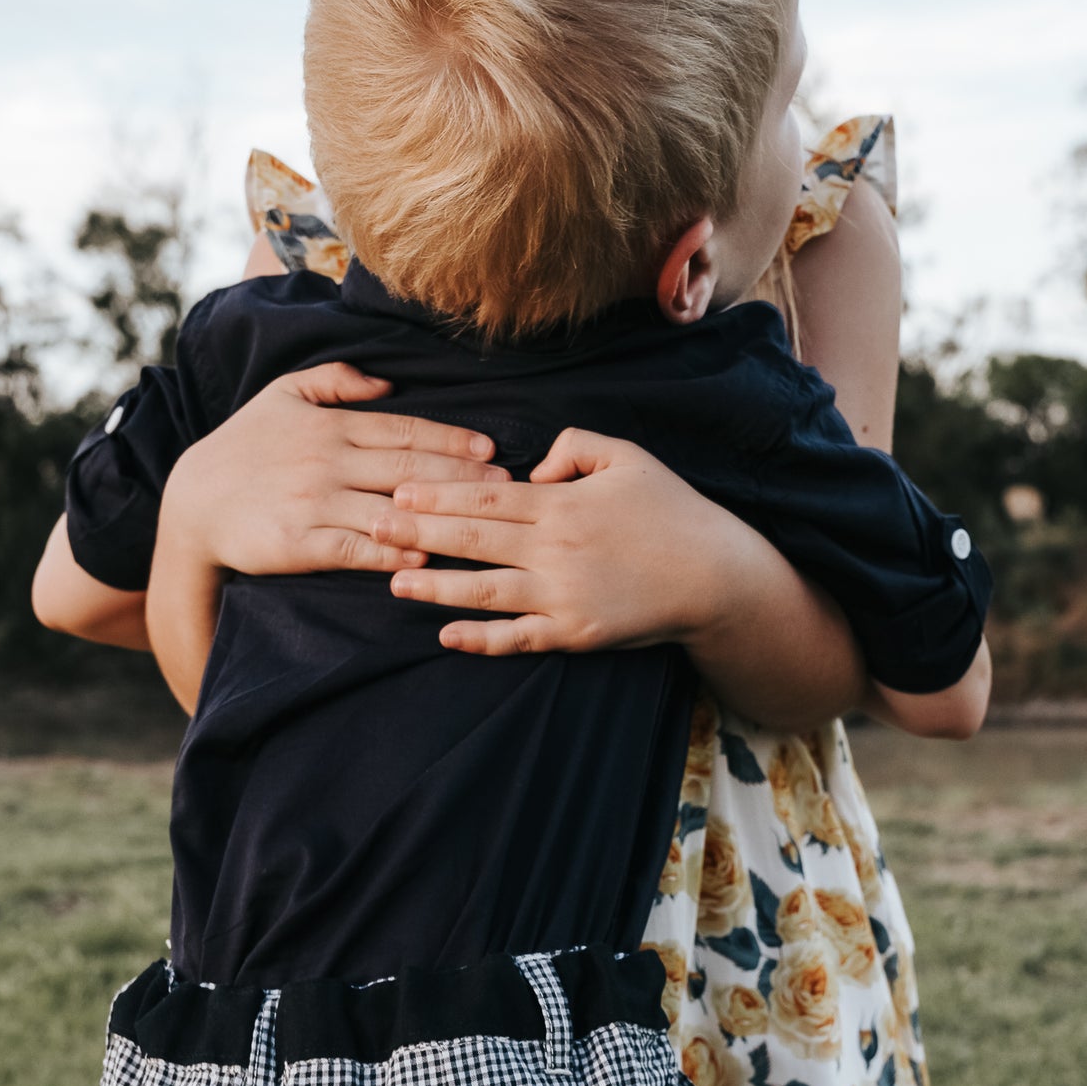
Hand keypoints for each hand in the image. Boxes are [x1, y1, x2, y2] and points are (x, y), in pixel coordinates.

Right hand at [166, 362, 508, 576]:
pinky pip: (354, 548)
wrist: (194, 504)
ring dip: (437, 516)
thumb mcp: (283, 394)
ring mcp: (313, 502)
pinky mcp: (298, 543)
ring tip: (481, 524)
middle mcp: (327, 460)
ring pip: (387, 507)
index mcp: (331, 424)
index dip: (451, 440)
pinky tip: (423, 555)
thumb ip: (336, 379)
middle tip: (507, 487)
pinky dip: (390, 551)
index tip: (491, 451)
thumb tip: (386, 380)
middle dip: (462, 477)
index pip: (403, 430)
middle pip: (408, 468)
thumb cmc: (245, 447)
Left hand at [383, 430, 763, 653]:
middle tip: (373, 526)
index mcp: (562, 503)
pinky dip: (482, 639)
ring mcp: (562, 596)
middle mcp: (554, 549)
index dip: (437, 493)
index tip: (397, 489)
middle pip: (473, 538)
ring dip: (436, 587)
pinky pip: (519, 638)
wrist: (713, 575)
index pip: (485, 494)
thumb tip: (534, 464)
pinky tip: (447, 635)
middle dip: (418, 532)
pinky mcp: (575, 633)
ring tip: (395, 580)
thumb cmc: (671, 511)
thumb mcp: (627, 456)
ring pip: (485, 590)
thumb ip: (574, 446)